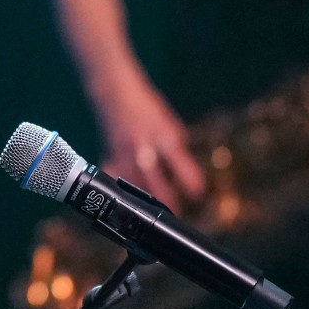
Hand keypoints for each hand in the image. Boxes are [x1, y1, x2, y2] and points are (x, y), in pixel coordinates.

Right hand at [91, 61, 204, 212]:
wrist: (116, 94)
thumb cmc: (147, 108)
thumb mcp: (169, 124)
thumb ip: (176, 148)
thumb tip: (187, 174)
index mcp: (164, 137)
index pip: (183, 167)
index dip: (192, 183)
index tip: (198, 194)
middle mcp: (144, 149)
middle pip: (158, 186)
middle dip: (170, 203)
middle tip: (179, 214)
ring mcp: (125, 156)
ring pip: (137, 189)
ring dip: (148, 203)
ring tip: (157, 215)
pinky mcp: (110, 158)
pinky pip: (115, 181)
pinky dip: (120, 192)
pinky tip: (127, 200)